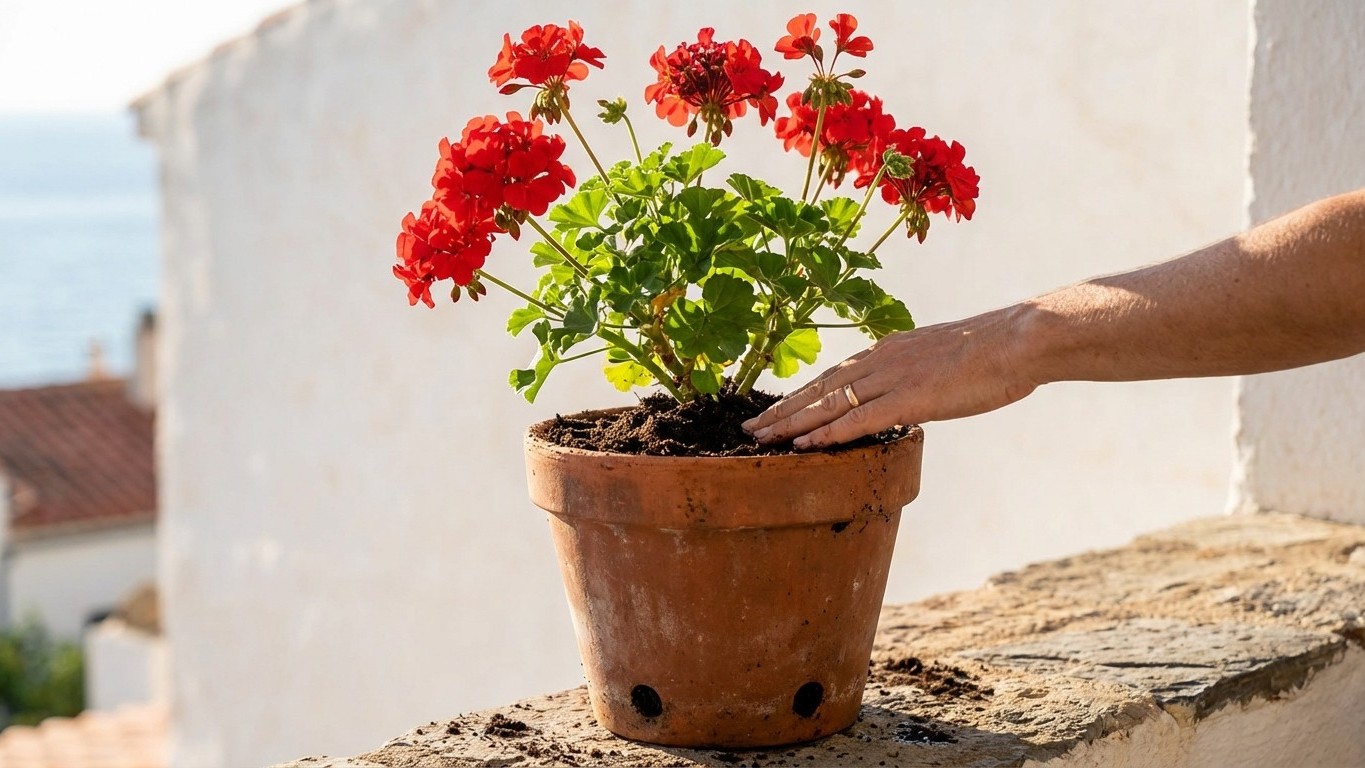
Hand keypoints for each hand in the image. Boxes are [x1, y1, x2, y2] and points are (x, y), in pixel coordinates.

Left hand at [742, 307, 1037, 448]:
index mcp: (890, 349)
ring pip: (828, 403)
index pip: (834, 375)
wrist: (1021, 340)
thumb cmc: (995, 351)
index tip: (776, 408)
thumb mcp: (946, 358)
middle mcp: (881, 360)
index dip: (802, 394)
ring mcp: (893, 378)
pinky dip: (826, 432)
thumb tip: (913, 391)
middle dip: (782, 409)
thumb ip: (920, 373)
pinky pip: (858, 419)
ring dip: (790, 423)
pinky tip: (802, 444)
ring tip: (759, 439)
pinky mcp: (909, 399)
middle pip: (819, 388)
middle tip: (748, 427)